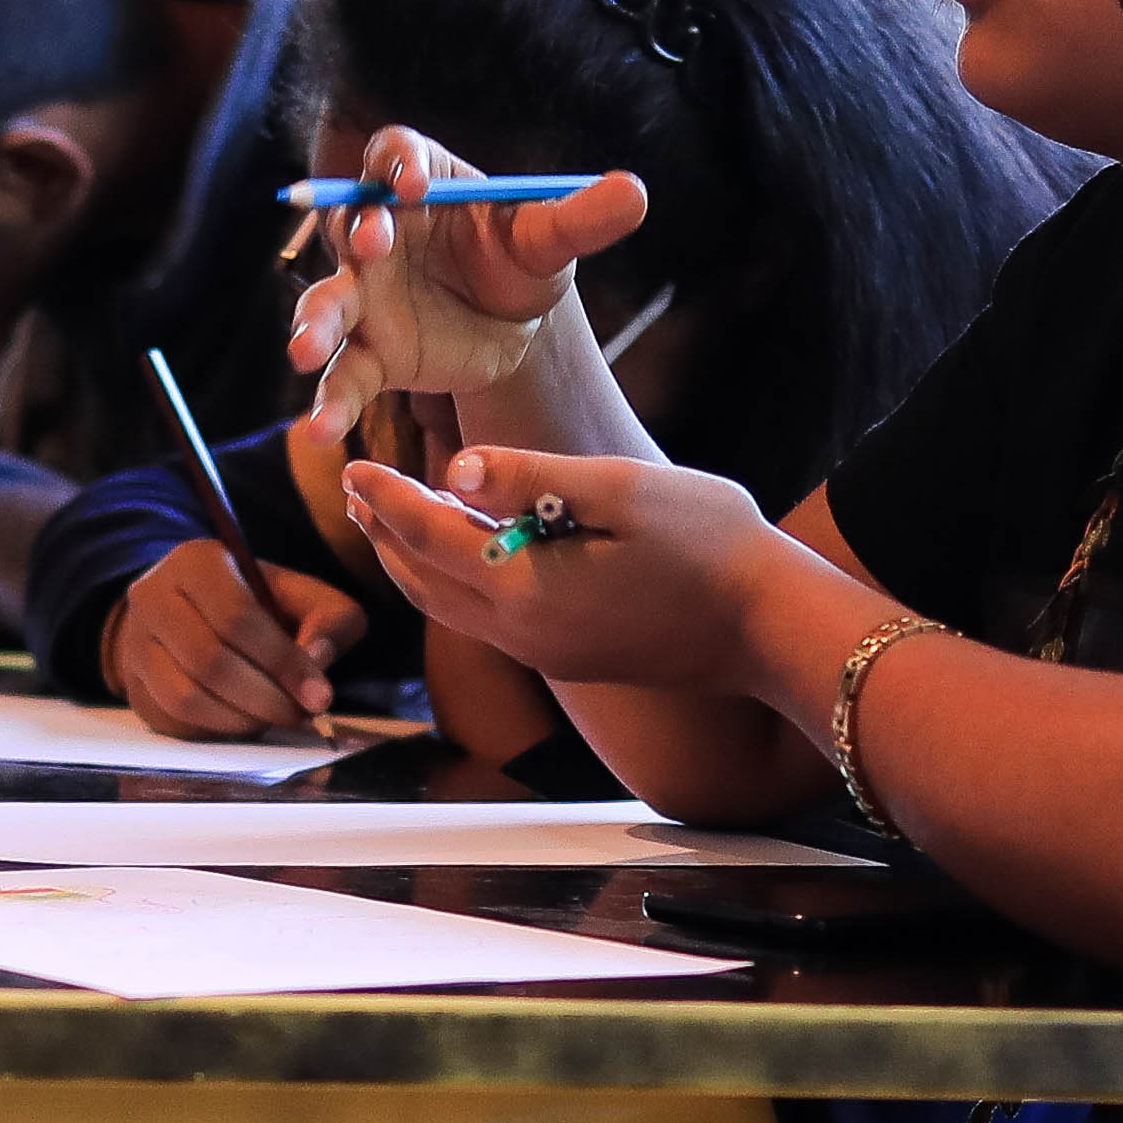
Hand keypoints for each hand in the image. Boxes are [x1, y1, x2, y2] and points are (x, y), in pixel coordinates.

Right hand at [110, 538, 367, 739]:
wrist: (196, 615)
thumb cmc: (261, 606)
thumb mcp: (305, 597)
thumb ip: (328, 620)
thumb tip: (315, 663)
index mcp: (196, 562)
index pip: (236, 616)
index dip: (282, 662)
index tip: (318, 696)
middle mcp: (152, 598)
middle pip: (209, 661)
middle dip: (265, 699)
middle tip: (298, 715)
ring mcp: (136, 645)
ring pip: (186, 697)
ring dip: (240, 720)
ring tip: (272, 718)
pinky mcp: (134, 688)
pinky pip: (173, 722)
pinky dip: (216, 731)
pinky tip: (243, 721)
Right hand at [286, 127, 652, 439]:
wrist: (515, 326)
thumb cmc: (523, 260)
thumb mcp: (554, 239)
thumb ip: (584, 219)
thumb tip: (636, 193)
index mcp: (424, 184)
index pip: (396, 156)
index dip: (397, 164)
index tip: (414, 184)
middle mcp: (381, 233)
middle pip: (351, 223)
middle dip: (357, 234)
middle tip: (369, 245)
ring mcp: (367, 296)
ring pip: (331, 303)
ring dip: (314, 324)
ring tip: (305, 353)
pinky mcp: (371, 354)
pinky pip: (344, 377)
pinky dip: (330, 403)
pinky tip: (323, 433)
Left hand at [348, 444, 779, 691]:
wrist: (771, 628)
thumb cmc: (711, 545)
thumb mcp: (622, 489)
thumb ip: (531, 477)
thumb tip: (453, 466)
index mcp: (528, 586)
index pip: (429, 535)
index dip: (385, 497)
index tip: (351, 463)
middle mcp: (524, 632)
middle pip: (425, 582)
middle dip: (384, 533)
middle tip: (354, 489)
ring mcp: (547, 653)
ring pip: (452, 609)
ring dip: (414, 563)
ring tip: (392, 522)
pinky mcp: (570, 659)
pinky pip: (488, 622)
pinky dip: (457, 582)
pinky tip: (468, 554)